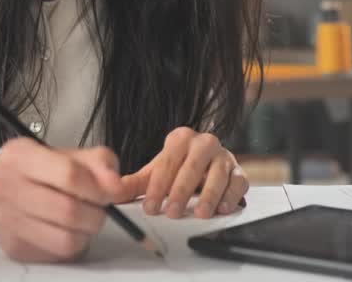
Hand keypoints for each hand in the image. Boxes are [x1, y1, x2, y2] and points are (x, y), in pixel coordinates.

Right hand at [0, 139, 123, 262]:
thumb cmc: (32, 171)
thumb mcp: (62, 154)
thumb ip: (96, 162)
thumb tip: (116, 186)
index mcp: (21, 157)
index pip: (69, 174)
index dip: (98, 187)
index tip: (110, 191)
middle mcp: (8, 187)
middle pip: (70, 212)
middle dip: (96, 214)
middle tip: (98, 208)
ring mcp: (8, 221)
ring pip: (66, 240)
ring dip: (86, 233)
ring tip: (82, 221)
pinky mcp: (14, 247)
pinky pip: (57, 254)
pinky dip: (71, 245)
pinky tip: (64, 230)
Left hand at [116, 127, 247, 219]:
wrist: (208, 162)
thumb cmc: (180, 167)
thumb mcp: (157, 171)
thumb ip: (136, 182)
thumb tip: (113, 191)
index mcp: (180, 138)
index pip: (166, 162)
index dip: (157, 186)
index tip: (151, 206)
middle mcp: (203, 143)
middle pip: (191, 168)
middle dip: (181, 192)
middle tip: (172, 212)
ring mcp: (223, 156)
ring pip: (217, 175)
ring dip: (209, 196)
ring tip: (200, 213)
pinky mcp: (238, 171)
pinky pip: (238, 182)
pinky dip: (231, 196)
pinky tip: (222, 208)